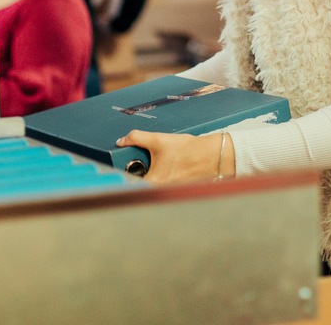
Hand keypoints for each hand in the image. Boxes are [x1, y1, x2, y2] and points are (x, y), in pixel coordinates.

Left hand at [115, 130, 232, 183]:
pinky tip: (167, 167)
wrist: (211, 156)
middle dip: (136, 173)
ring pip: (150, 185)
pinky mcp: (175, 190)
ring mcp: (168, 192)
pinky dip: (160, 177)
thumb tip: (121, 140)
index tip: (118, 169)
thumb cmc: (188, 150)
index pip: (128, 183)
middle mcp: (159, 191)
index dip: (122, 176)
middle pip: (139, 184)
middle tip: (137, 162)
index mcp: (153, 182)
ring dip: (148, 176)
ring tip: (155, 164)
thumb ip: (137, 138)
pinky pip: (162, 185)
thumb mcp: (158, 139)